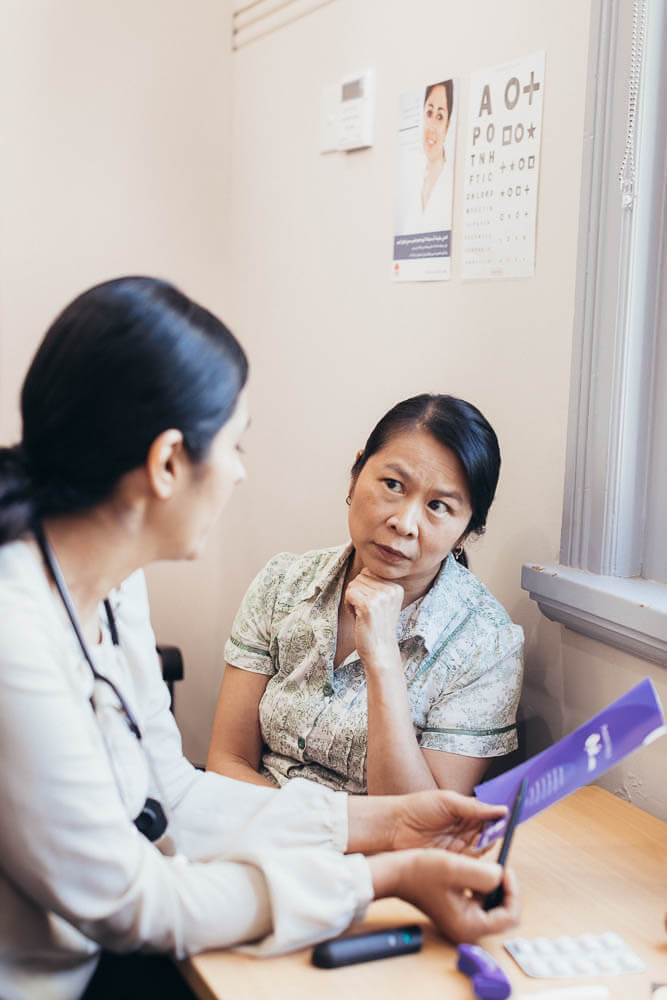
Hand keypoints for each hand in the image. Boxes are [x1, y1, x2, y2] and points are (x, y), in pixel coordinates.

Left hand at [344, 569, 403, 665]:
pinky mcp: (368, 606)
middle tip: (364, 611)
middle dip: (357, 592)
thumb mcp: (383, 603)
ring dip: (351, 599)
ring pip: (354, 585)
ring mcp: (380, 597)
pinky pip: (349, 593)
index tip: (370, 606)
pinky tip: (357, 618)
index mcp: (396, 587)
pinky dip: (348, 605)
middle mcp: (391, 590)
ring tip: (361, 615)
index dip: (364, 588)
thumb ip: (377, 585)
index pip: (370, 573)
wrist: (380, 651)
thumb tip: (364, 569)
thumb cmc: (377, 628)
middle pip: (361, 577)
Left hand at [388, 789, 507, 854]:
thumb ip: (474, 807)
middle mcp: (465, 830)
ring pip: (483, 849)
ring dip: (486, 845)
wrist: (394, 827)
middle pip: (490, 833)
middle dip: (496, 832)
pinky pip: (471, 862)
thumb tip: (501, 809)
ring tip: (484, 839)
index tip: (511, 815)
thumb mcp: (448, 801)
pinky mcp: (453, 861)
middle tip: (498, 830)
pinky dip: (476, 859)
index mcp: (466, 812)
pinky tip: (476, 852)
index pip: (490, 816)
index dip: (500, 817)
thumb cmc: (417, 808)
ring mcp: (460, 846)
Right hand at [396, 851, 519, 942]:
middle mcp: (468, 929)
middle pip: (505, 913)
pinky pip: (482, 900)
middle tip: (499, 868)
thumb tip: (501, 875)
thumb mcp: (456, 868)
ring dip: (493, 885)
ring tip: (481, 868)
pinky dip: (482, 885)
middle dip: (505, 889)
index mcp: (469, 926)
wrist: (398, 873)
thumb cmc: (421, 872)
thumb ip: (485, 874)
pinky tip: (472, 872)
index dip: (513, 892)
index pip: (510, 916)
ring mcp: (464, 921)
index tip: (506, 870)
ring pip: (494, 905)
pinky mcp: (459, 911)